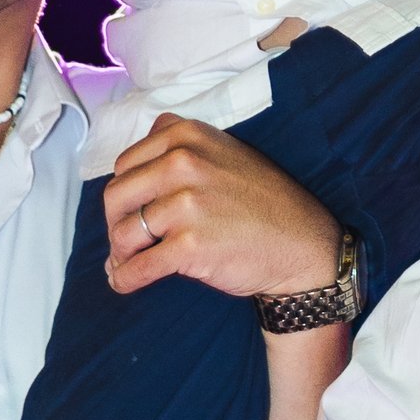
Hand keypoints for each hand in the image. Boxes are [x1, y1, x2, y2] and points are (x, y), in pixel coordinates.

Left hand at [105, 117, 341, 301]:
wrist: (303, 244)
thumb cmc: (261, 202)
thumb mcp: (222, 152)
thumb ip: (176, 151)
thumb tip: (124, 182)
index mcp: (186, 135)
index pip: (125, 165)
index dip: (125, 193)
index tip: (133, 212)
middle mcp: (183, 162)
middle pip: (116, 197)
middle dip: (116, 224)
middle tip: (129, 242)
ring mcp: (187, 204)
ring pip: (122, 233)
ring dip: (120, 255)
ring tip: (128, 264)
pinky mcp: (189, 245)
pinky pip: (138, 267)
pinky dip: (125, 279)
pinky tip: (125, 283)